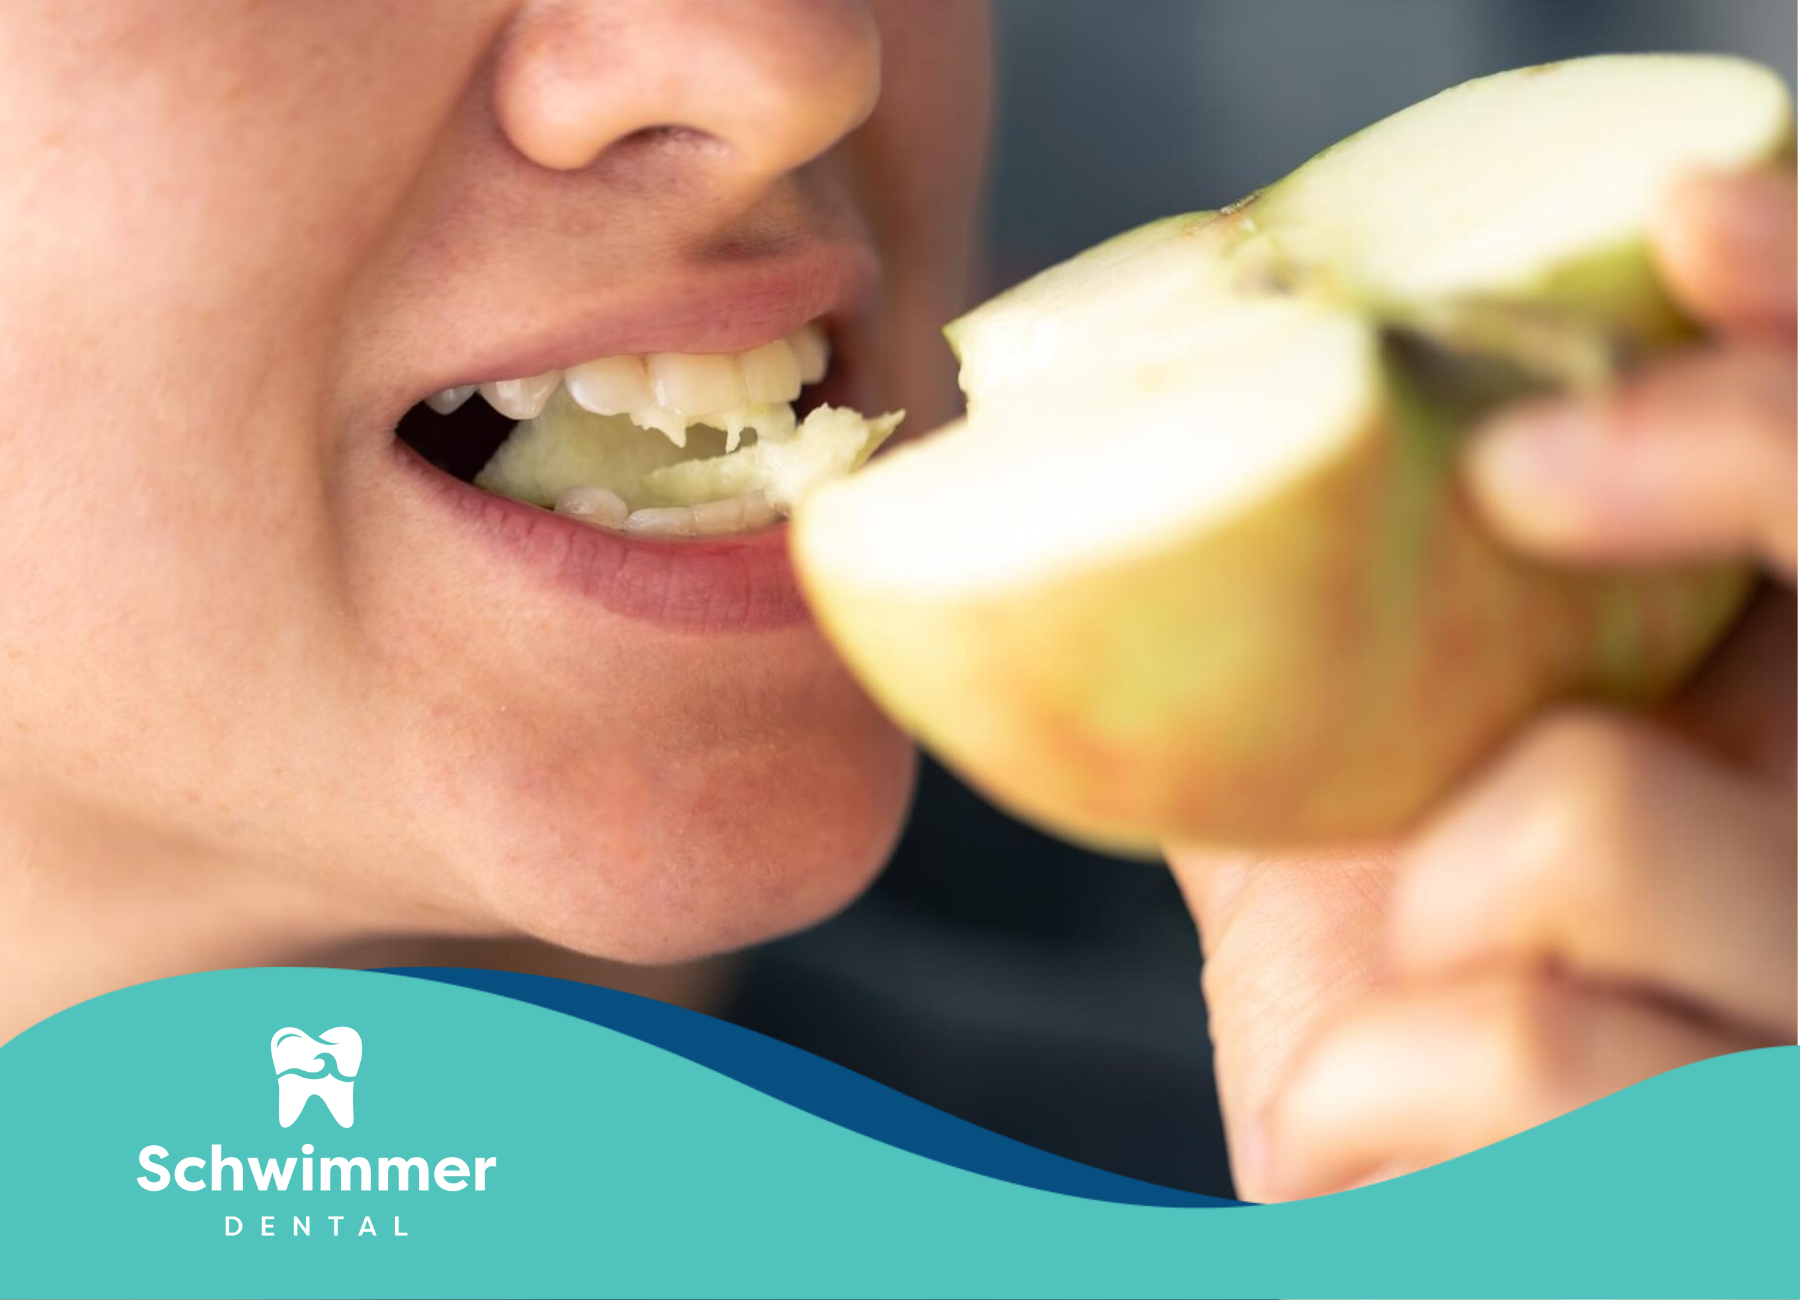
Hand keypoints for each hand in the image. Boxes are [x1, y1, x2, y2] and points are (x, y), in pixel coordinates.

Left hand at [1168, 169, 1796, 1202]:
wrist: (1383, 1225)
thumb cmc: (1383, 1045)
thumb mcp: (1355, 830)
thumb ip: (1318, 667)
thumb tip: (1164, 491)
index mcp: (1779, 746)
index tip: (1686, 226)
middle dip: (1723, 446)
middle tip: (1514, 472)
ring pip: (1601, 812)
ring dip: (1441, 883)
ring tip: (1412, 978)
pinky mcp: (1727, 1171)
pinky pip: (1537, 1053)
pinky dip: (1377, 1082)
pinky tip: (1344, 1128)